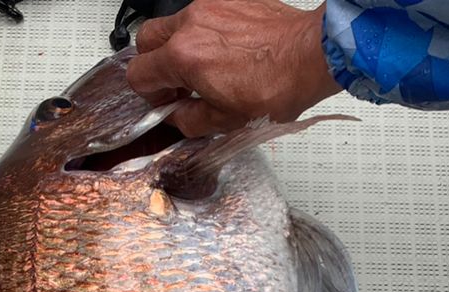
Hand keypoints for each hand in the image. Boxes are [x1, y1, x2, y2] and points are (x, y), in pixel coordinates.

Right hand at [125, 0, 339, 136]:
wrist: (310, 56)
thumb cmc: (277, 85)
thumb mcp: (225, 122)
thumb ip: (189, 121)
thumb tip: (176, 116)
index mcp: (183, 56)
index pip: (138, 73)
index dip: (148, 94)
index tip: (164, 101)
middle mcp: (191, 24)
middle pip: (145, 40)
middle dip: (153, 64)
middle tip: (175, 83)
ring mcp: (209, 7)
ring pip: (172, 24)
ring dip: (177, 48)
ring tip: (202, 69)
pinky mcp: (228, 0)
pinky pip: (201, 15)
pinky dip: (202, 33)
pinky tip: (223, 53)